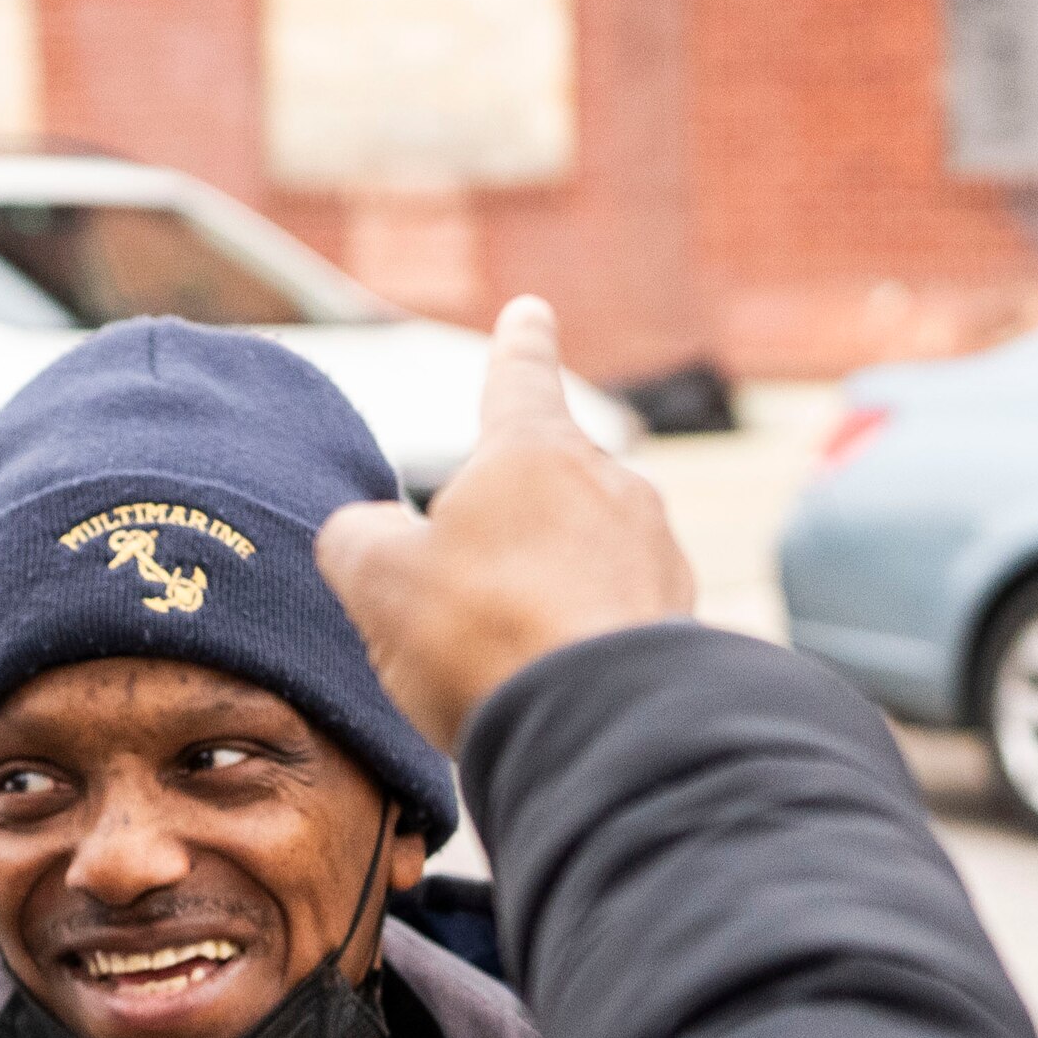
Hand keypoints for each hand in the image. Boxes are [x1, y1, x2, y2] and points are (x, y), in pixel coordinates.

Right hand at [318, 297, 695, 748]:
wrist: (601, 726)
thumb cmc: (483, 635)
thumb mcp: (378, 581)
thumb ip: (358, 540)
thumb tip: (368, 535)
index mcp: (532, 452)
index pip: (518, 379)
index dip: (517, 346)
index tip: (530, 311)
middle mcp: (608, 485)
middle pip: (545, 483)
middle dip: (508, 519)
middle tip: (463, 580)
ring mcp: (654, 551)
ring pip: (581, 550)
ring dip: (541, 584)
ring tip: (496, 651)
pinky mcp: (679, 619)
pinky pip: (612, 610)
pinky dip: (577, 632)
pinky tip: (545, 679)